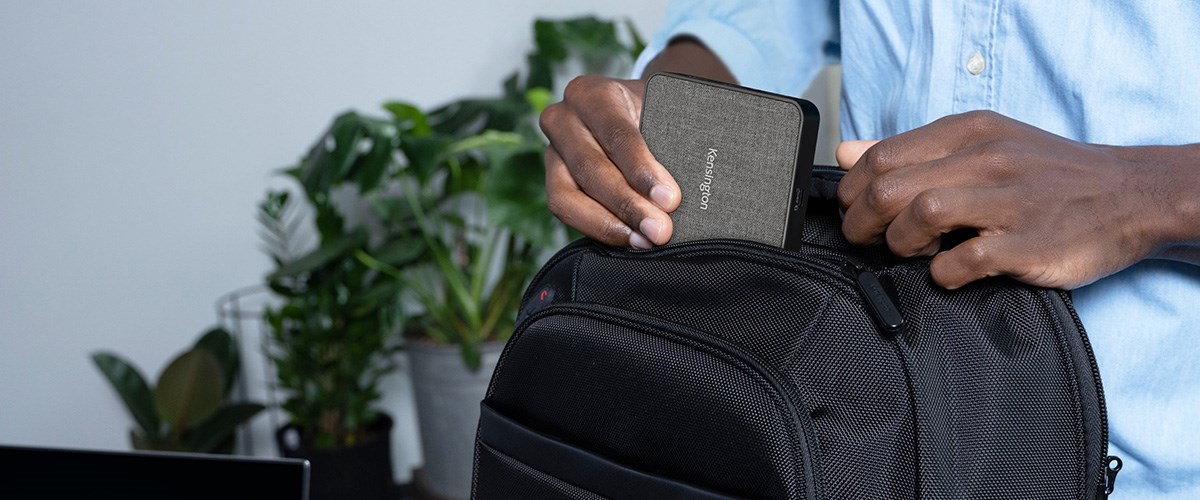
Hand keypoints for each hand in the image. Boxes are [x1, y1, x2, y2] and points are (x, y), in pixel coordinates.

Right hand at [541, 75, 680, 248]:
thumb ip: (672, 141)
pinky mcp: (553, 180)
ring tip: (645, 239)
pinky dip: (598, 227)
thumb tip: (680, 191)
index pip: (616, 133)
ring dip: (608, 223)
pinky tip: (629, 238)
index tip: (669, 199)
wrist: (638, 115)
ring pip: (567, 195)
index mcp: (592, 93)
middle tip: (661, 229)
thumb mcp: (664, 113)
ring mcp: (552, 151)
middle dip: (627, 204)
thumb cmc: (653, 114)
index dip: (641, 169)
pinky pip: (565, 210)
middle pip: (590, 167)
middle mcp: (563, 118)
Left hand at [836, 110, 1182, 289]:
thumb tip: (848, 153)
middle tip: (869, 240)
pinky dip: (942, 272)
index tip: (854, 212)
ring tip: (914, 251)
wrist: (1130, 194)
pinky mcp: (1028, 244)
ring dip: (900, 243)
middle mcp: (986, 159)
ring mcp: (1009, 201)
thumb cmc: (1046, 174)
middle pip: (889, 187)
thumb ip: (912, 150)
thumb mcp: (981, 144)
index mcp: (967, 132)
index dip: (852, 190)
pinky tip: (949, 271)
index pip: (880, 156)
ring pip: (920, 213)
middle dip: (863, 222)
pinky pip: (962, 260)